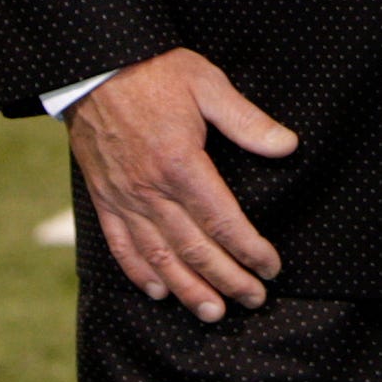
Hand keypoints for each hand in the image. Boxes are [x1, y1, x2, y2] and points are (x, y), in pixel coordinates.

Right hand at [67, 48, 297, 322]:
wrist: (94, 70)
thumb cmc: (157, 73)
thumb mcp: (209, 85)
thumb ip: (248, 120)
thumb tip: (287, 146)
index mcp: (181, 165)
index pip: (222, 220)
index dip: (249, 249)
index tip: (271, 267)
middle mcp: (150, 191)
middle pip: (194, 247)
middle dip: (226, 278)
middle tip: (253, 300)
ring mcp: (124, 199)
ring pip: (158, 256)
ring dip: (186, 288)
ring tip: (212, 312)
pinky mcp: (104, 199)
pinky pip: (120, 245)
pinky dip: (139, 272)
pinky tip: (157, 290)